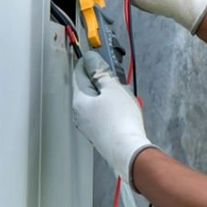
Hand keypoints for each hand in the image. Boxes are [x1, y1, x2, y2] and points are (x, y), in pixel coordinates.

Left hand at [72, 56, 155, 186]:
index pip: (78, 75)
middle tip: (113, 76)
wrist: (128, 150)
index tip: (95, 56)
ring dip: (107, 95)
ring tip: (122, 94)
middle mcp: (79, 115)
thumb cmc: (120, 120)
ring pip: (96, 103)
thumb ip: (101, 73)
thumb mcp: (113, 88)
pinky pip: (102, 115)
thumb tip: (92, 61)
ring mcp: (89, 127)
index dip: (87, 63)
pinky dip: (111, 109)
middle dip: (100, 81)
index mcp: (79, 100)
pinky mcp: (99, 135)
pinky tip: (123, 110)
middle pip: (87, 90)